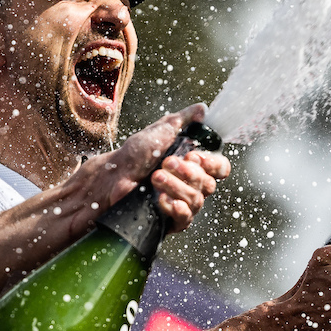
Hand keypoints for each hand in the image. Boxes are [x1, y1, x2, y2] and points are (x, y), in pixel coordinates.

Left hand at [78, 105, 230, 232]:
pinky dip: (177, 208)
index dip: (214, 164)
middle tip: (166, 163)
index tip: (197, 157)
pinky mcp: (168, 221)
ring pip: (197, 201)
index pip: (219, 168)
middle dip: (189, 173)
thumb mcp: (159, 130)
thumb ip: (183, 120)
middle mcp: (189, 184)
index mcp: (191, 164)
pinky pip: (185, 220)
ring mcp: (180, 204)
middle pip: (209, 185)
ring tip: (155, 178)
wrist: (111, 177)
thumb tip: (202, 109)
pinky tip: (163, 199)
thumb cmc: (133, 154)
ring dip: (177, 187)